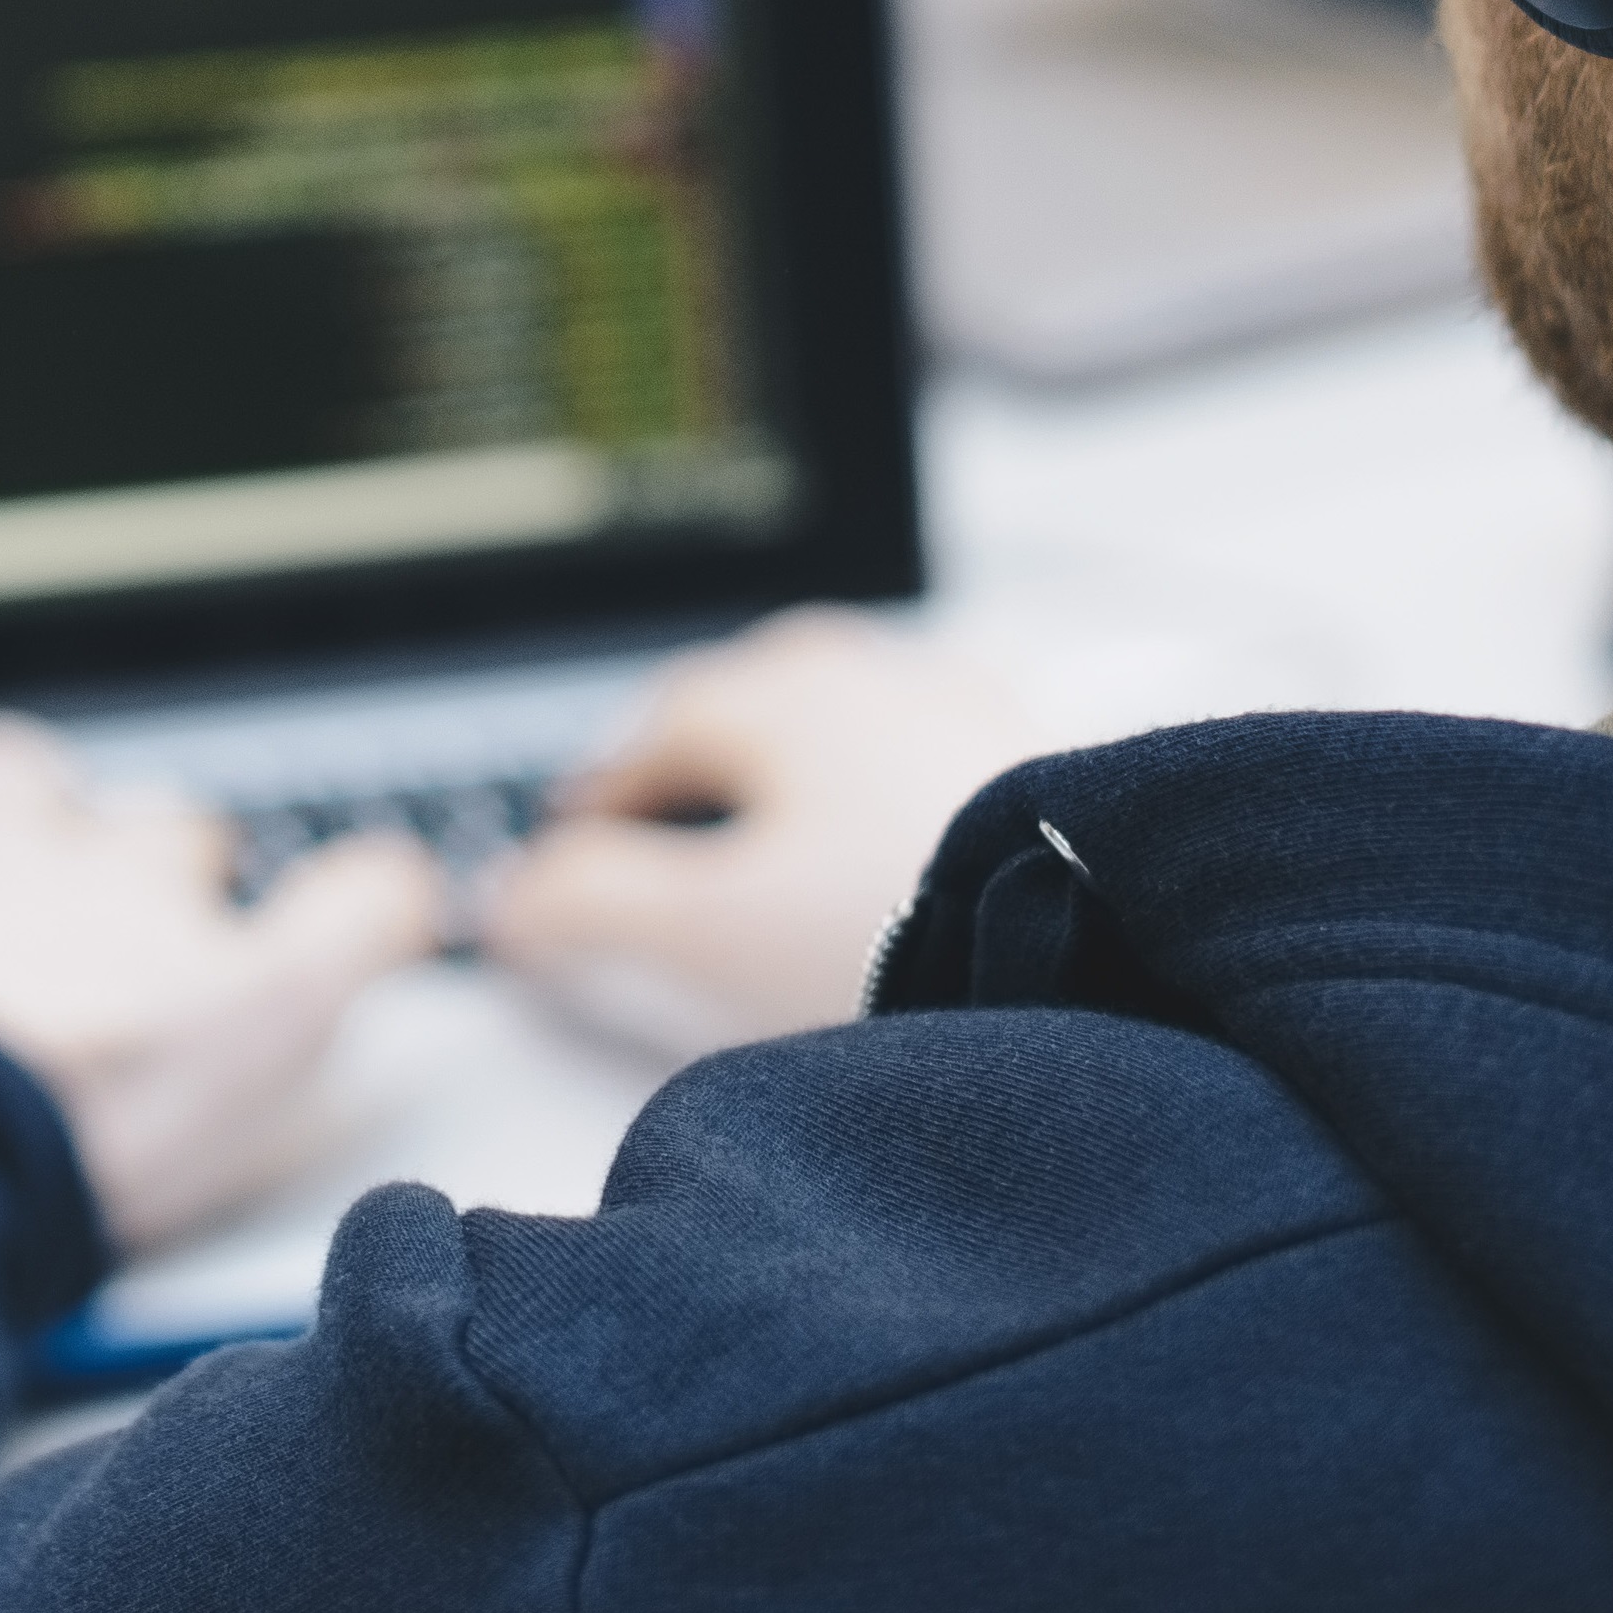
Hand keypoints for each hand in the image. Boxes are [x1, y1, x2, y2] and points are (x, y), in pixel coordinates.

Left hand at [0, 713, 445, 1251]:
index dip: (184, 872)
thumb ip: (350, 930)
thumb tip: (410, 873)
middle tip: (30, 868)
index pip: (166, 836)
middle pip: (5, 777)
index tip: (192, 912)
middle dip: (21, 807)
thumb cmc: (88, 1104)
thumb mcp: (271, 1017)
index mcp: (102, 872)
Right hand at [482, 610, 1050, 1058]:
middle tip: (668, 834)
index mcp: (779, 693)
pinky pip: (947, 766)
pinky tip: (914, 858)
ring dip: (807, 780)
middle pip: (755, 710)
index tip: (574, 855)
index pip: (652, 736)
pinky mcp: (1057, 764)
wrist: (1100, 938)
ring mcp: (976, 707)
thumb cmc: (905, 928)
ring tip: (788, 854)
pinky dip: (902, 804)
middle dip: (700, 769)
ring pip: (858, 729)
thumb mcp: (705, 930)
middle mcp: (879, 674)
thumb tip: (512, 897)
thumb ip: (591, 903)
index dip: (599, 804)